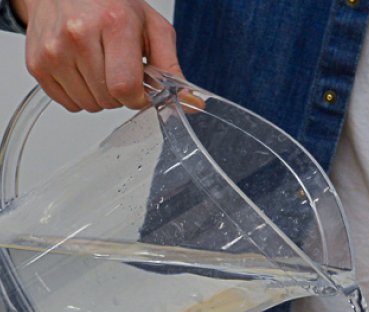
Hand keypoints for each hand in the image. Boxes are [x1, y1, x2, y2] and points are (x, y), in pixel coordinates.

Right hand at [18, 0, 181, 111]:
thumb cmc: (110, 4)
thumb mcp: (151, 27)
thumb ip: (172, 68)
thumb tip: (193, 103)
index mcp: (113, 23)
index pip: (125, 88)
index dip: (138, 97)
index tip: (140, 87)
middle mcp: (78, 34)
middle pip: (109, 100)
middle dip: (120, 94)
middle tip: (118, 68)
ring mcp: (54, 50)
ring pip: (90, 105)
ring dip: (100, 95)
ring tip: (99, 66)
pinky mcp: (37, 63)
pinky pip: (69, 104)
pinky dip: (79, 94)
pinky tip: (81, 69)